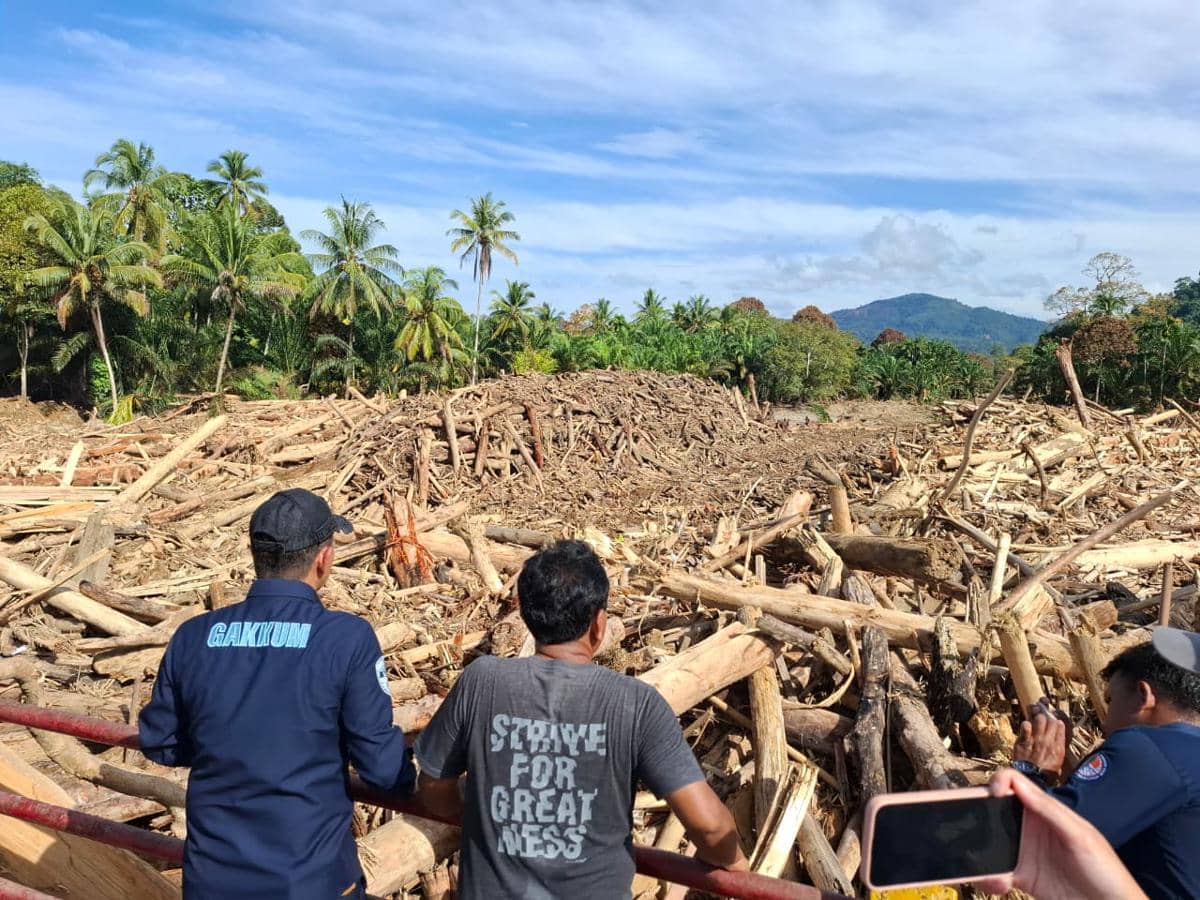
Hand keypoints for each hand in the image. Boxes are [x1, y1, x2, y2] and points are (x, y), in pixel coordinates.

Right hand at [972, 769, 1146, 899]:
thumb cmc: (1105, 870)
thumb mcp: (1080, 836)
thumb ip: (1049, 811)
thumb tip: (1016, 784)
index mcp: (1044, 810)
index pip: (1013, 785)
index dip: (997, 783)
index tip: (992, 796)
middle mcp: (1029, 827)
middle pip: (993, 811)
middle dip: (977, 815)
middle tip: (964, 826)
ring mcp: (1023, 852)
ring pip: (989, 843)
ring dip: (980, 852)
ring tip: (983, 867)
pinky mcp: (1021, 877)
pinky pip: (995, 872)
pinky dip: (989, 877)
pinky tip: (997, 885)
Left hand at [1013, 700, 1066, 780]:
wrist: (1032, 780)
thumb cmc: (1045, 773)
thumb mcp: (1058, 761)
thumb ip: (1058, 746)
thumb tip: (1059, 728)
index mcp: (1058, 747)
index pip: (1059, 725)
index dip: (1055, 718)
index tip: (1052, 716)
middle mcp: (1049, 742)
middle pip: (1050, 720)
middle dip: (1045, 713)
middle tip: (1041, 710)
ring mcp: (1036, 741)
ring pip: (1039, 720)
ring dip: (1036, 715)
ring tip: (1034, 714)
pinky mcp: (1023, 742)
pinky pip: (1026, 727)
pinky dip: (1026, 725)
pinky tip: (1026, 725)